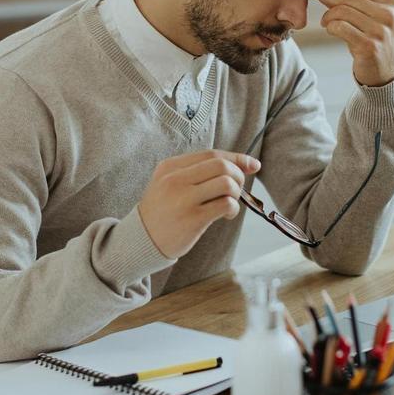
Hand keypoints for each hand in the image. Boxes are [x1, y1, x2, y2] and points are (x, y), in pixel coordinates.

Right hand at [138, 150, 260, 258]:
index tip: (252, 165)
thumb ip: (198, 172)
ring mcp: (183, 198)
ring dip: (236, 193)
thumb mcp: (169, 183)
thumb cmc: (162, 211)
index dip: (237, 158)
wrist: (140, 240)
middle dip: (238, 176)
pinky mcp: (192, 218)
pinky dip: (233, 208)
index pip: (211, 154)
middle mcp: (175, 179)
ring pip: (226, 183)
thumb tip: (243, 165)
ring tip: (230, 203)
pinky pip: (225, 204)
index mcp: (170, 166)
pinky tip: (226, 215)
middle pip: (221, 165)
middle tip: (237, 189)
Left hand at [298, 0, 393, 86]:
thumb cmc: (373, 38)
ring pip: (340, 12)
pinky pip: (340, 28)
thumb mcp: (372, 15)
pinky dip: (330, 27)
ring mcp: (380, 30)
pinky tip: (330, 29)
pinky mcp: (369, 46)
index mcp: (390, 1)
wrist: (386, 72)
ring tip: (326, 21)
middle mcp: (388, 14)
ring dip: (327, 16)